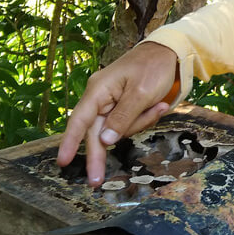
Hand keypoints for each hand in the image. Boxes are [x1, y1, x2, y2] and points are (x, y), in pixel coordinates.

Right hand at [57, 42, 179, 185]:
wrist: (170, 53)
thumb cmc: (154, 67)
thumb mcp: (141, 93)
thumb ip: (123, 117)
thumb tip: (105, 141)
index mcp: (99, 90)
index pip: (79, 120)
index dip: (69, 142)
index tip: (63, 162)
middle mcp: (100, 98)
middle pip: (96, 132)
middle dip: (100, 155)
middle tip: (96, 181)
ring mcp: (112, 103)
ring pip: (117, 129)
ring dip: (139, 123)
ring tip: (158, 105)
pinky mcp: (124, 107)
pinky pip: (129, 123)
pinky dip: (144, 118)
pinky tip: (159, 105)